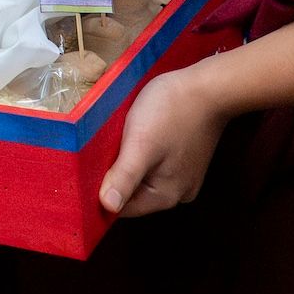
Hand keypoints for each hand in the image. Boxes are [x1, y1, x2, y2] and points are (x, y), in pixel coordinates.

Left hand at [99, 62, 229, 217]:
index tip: (85, 172)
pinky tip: (136, 134)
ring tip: (118, 139)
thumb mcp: (140, 144)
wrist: (208, 86)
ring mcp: (184, 174)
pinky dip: (142, 152)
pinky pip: (155, 163)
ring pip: (143, 176)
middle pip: (134, 193)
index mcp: (167, 196)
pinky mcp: (185, 157)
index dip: (101, 192)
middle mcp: (178, 192)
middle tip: (100, 150)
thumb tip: (107, 208)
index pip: (123, 207)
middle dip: (115, 175)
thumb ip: (124, 178)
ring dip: (128, 162)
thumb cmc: (172, 112)